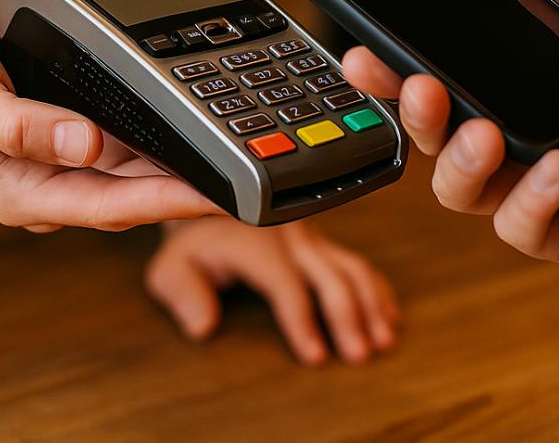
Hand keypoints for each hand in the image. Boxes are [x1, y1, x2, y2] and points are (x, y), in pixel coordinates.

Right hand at [0, 5, 220, 231]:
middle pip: (133, 197)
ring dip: (180, 168)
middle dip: (190, 192)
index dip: (168, 202)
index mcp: (23, 194)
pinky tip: (192, 132)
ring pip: (133, 176)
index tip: (217, 196)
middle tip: (250, 181)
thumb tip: (84, 144)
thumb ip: (18, 125)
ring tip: (237, 160)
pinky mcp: (71, 145)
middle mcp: (48, 189)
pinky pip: (123, 151)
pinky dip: (157, 143)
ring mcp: (61, 169)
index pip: (110, 205)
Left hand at [144, 217, 399, 364]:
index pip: (286, 283)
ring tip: (383, 340)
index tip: (314, 356)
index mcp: (254, 238)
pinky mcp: (321, 240)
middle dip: (349, 316)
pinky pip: (356, 262)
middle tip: (359, 355)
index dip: (302, 321)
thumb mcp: (170, 266)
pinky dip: (377, 289)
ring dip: (371, 303)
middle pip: (330, 275)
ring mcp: (310, 234)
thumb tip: (202, 325)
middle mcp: (288, 233)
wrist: (204, 202)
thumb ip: (182, 293)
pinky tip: (388, 315)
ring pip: (351, 266)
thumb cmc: (189, 243)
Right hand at [342, 0, 558, 273]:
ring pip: (460, 187)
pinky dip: (528, 197)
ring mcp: (547, 186)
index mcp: (531, 79)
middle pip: (437, 134)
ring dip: (459, 158)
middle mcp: (529, 131)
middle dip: (411, 111)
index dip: (401, 68)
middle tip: (413, 85)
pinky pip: (517, 226)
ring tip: (486, 132)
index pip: (447, 75)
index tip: (368, 49)